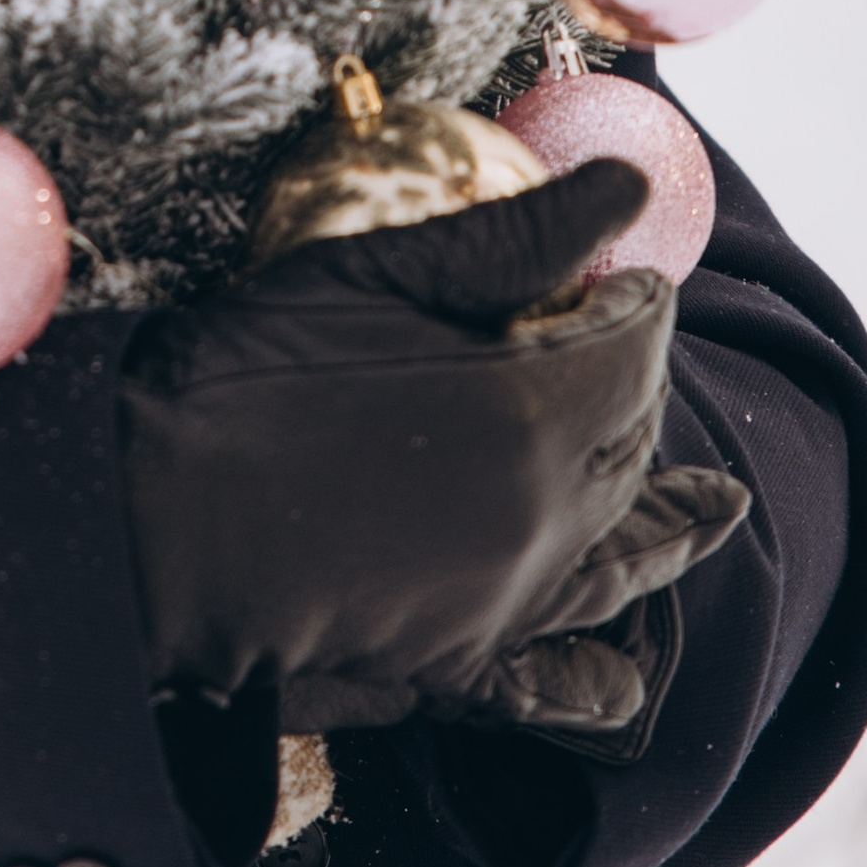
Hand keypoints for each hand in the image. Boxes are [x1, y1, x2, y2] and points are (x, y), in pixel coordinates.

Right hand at [117, 157, 747, 732]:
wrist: (151, 521)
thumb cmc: (245, 376)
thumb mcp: (374, 275)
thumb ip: (516, 236)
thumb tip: (630, 185)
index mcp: (538, 406)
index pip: (635, 343)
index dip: (635, 301)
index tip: (621, 278)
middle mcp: (546, 511)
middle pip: (634, 443)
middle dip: (642, 392)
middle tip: (624, 352)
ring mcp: (505, 596)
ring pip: (618, 554)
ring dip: (668, 523)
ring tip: (716, 508)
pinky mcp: (452, 660)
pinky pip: (555, 681)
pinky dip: (599, 678)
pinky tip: (623, 675)